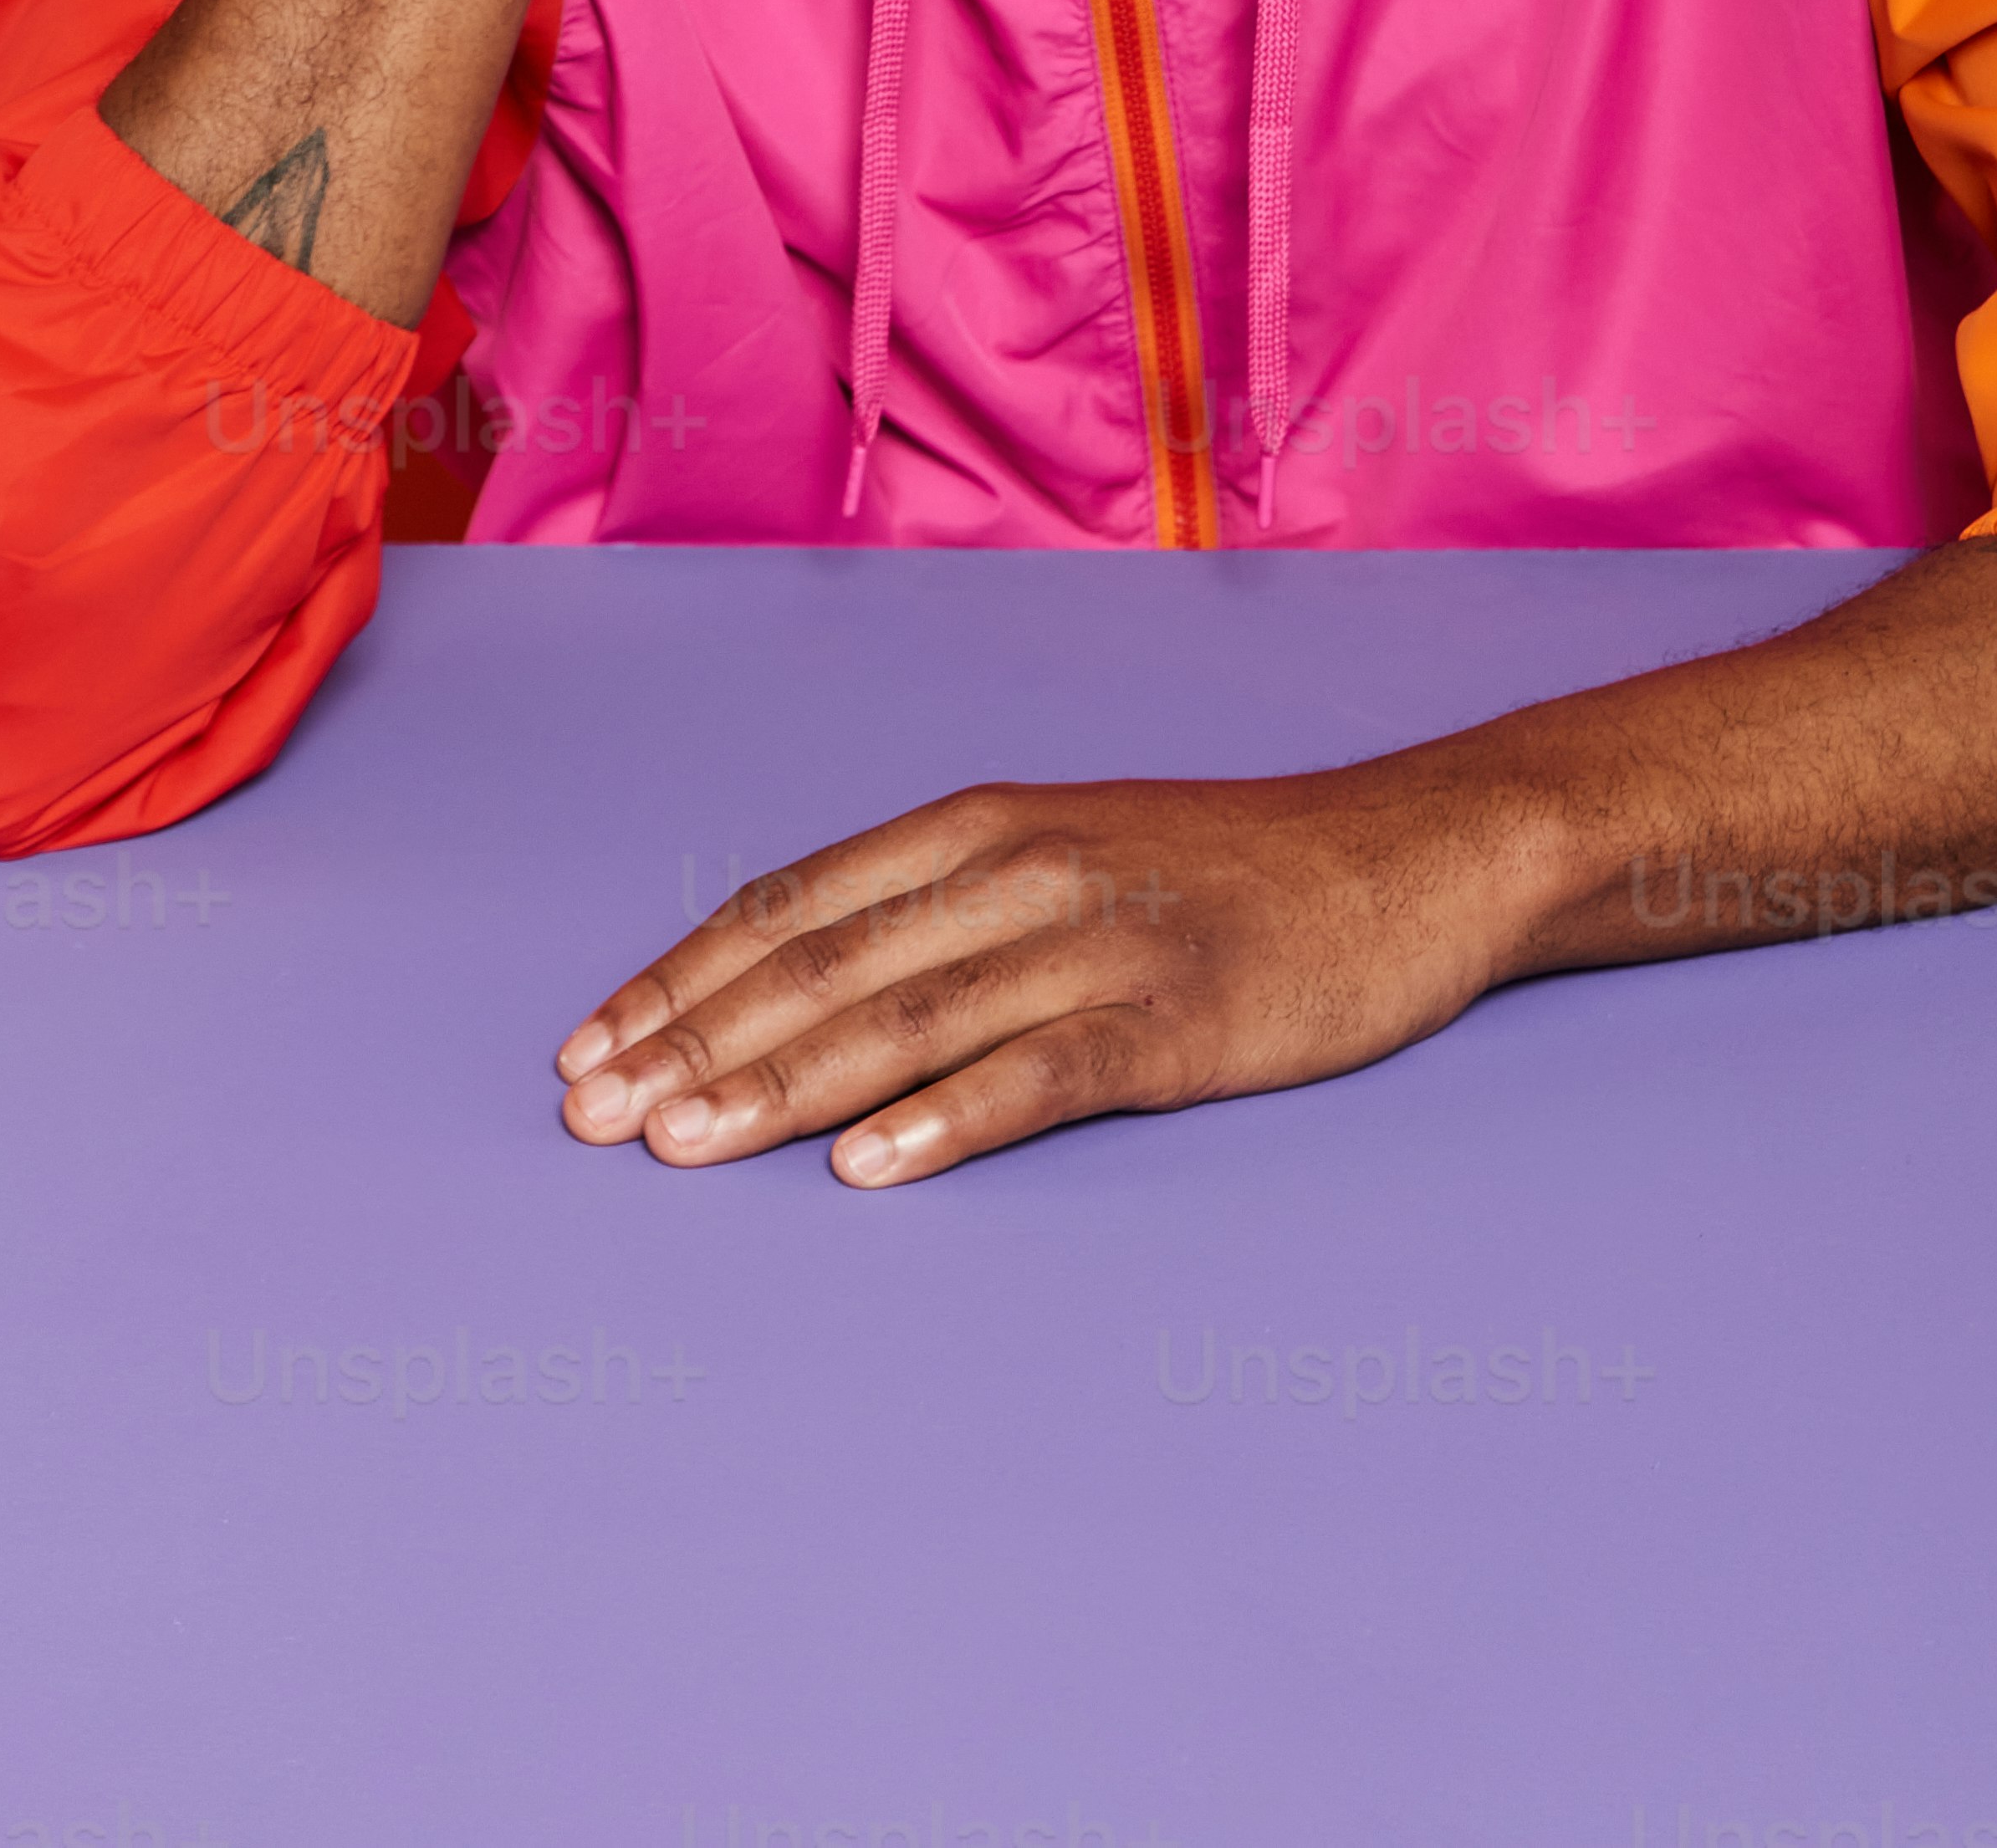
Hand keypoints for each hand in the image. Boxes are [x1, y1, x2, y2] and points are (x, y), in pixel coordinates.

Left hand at [552, 758, 1537, 1185]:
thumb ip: (944, 908)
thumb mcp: (1063, 851)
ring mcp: (1098, 940)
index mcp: (981, 826)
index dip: (682, 977)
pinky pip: (1043, 1071)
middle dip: (694, 1042)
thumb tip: (795, 990)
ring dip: (783, 1084)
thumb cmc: (1221, 870)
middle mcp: (1020, 868)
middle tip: (592, 1119)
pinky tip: (871, 1170)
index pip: (793, 905)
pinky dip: (948, 1118)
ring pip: (907, 1016)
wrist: (1406, 856)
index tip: (590, 1049)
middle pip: (823, 962)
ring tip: (684, 1146)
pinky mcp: (1174, 1017)